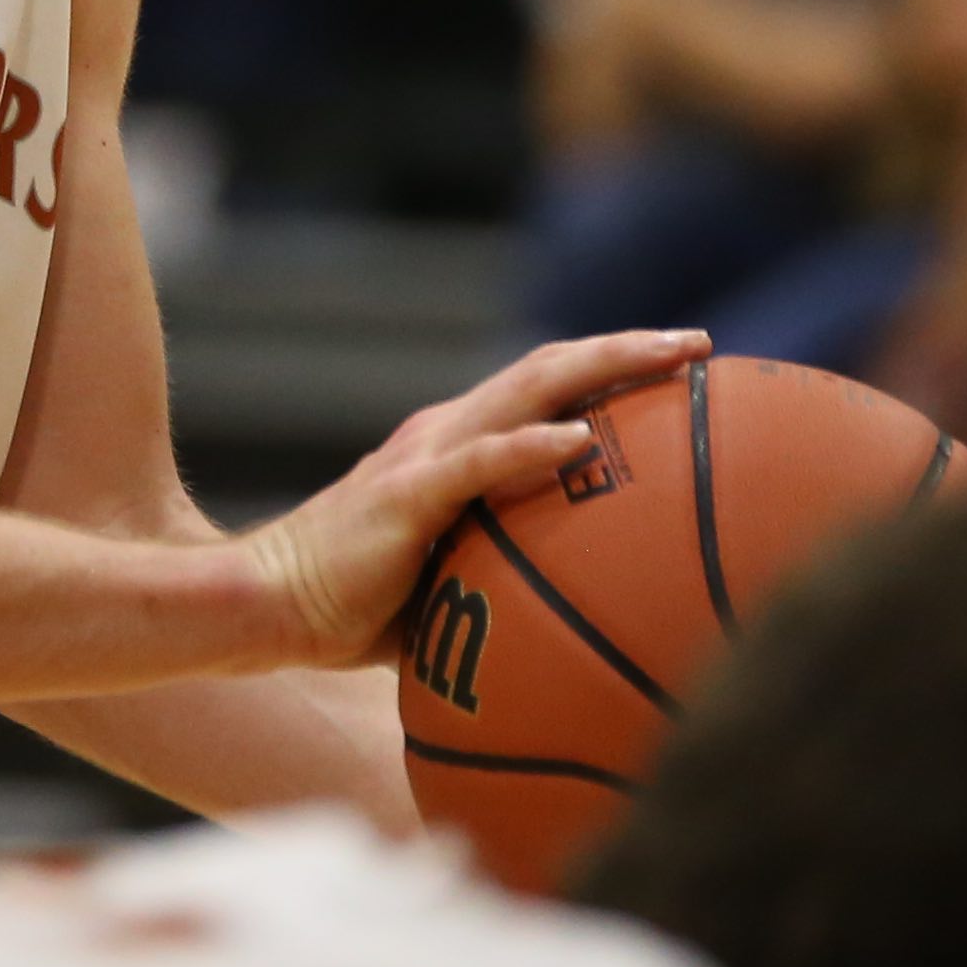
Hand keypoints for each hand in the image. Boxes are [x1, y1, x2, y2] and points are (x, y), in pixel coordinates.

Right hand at [242, 329, 708, 662]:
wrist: (265, 605)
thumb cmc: (352, 610)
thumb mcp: (445, 585)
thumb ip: (501, 576)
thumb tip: (580, 619)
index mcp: (455, 446)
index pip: (542, 389)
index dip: (608, 369)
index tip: (680, 369)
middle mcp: (446, 432)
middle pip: (550, 368)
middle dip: (628, 350)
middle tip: (701, 347)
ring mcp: (426, 457)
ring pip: (527, 389)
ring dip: (603, 368)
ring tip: (671, 363)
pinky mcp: (405, 493)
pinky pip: (480, 463)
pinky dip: (533, 446)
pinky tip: (582, 440)